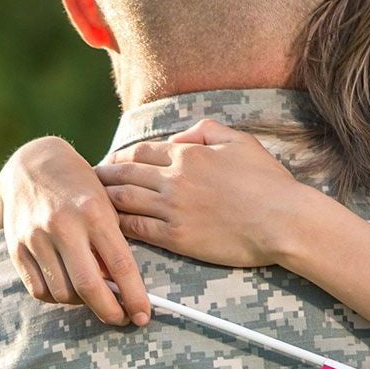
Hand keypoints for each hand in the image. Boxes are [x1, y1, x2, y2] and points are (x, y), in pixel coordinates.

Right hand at [0, 136, 151, 325]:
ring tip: (92, 295)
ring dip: (81, 302)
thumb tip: (118, 289)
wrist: (32, 163)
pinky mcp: (15, 247)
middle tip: (120, 318)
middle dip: (109, 311)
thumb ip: (111, 243)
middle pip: (88, 286)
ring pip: (62, 292)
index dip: (134, 296)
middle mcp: (63, 225)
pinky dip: (56, 297)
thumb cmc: (79, 186)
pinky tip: (67, 289)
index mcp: (93, 211)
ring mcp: (36, 237)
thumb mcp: (104, 205)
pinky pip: (38, 290)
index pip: (120, 264)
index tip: (143, 315)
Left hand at [98, 119, 320, 268]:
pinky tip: (107, 227)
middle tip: (85, 182)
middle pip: (123, 174)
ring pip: (123, 200)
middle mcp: (174, 179)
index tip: (108, 164)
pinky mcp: (176, 237)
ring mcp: (172, 209)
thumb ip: (206, 130)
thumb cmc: (268, 182)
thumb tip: (179, 138)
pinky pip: (136, 229)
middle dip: (101, 177)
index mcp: (187, 155)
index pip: (140, 153)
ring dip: (103, 200)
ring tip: (88, 204)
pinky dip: (117, 226)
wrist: (284, 221)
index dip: (119, 158)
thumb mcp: (240, 141)